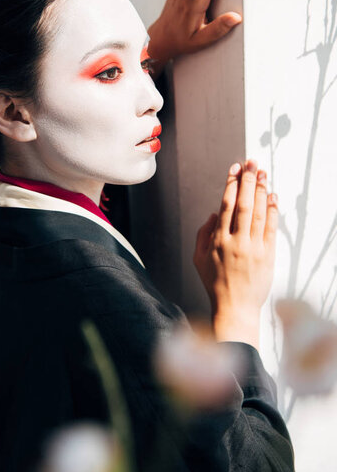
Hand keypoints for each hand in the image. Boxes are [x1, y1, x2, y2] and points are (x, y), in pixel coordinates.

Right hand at [193, 160, 278, 348]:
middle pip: (244, 204)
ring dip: (261, 191)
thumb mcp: (198, 258)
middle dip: (248, 180)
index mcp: (218, 240)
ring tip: (263, 173)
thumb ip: (203, 233)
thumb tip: (215, 213)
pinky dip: (272, 211)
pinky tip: (273, 197)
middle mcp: (236, 241)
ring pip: (258, 213)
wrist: (234, 308)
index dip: (231, 184)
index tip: (235, 169)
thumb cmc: (215, 283)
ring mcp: (253, 248)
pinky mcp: (267, 255)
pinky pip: (271, 228)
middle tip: (252, 162)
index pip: (226, 204)